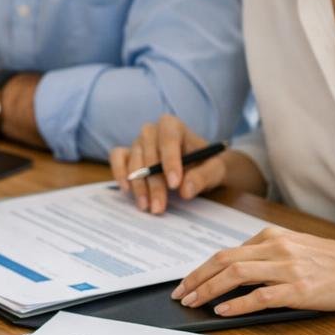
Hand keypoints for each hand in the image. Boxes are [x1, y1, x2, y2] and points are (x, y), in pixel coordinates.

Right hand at [109, 114, 227, 213]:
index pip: (168, 139)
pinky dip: (119, 172)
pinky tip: (127, 189)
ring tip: (148, 207)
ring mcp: (138, 142)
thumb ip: (205, 176)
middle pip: (149, 154)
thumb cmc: (208, 164)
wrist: (201, 167)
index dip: (170, 161)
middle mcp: (152, 131)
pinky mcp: (127, 154)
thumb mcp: (217, 170)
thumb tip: (185, 190)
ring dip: (139, 186)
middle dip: (154, 183)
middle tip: (159, 207)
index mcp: (173, 126)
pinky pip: (117, 158)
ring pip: (134, 161)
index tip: (175, 185)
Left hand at [172, 229, 334, 315]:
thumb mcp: (293, 247)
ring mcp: (287, 268)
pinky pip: (260, 295)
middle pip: (223, 261)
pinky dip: (237, 303)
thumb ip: (264, 255)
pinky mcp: (300, 289)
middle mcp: (275, 248)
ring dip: (209, 290)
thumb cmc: (330, 261)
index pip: (225, 253)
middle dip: (196, 279)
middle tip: (179, 295)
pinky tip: (222, 310)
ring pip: (236, 275)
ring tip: (194, 303)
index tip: (185, 283)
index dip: (201, 269)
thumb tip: (232, 273)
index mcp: (270, 237)